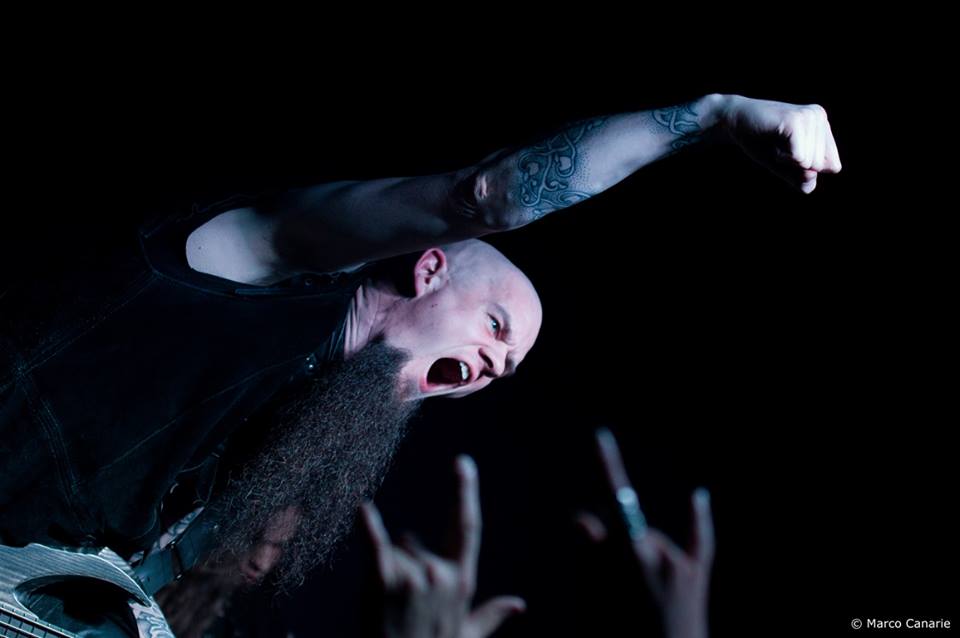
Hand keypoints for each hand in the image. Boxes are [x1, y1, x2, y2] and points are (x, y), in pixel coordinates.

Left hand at [361, 455, 525, 637]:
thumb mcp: (466, 636)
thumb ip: (491, 616)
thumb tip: (519, 606)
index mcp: (461, 581)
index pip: (466, 527)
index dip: (464, 492)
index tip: (462, 463)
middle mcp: (440, 573)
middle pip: (413, 544)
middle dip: (403, 562)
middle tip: (399, 602)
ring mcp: (412, 576)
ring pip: (392, 553)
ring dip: (385, 574)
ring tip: (386, 610)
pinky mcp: (382, 582)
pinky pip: (374, 546)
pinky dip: (368, 526)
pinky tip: (363, 509)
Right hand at [577, 429, 714, 637]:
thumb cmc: (621, 637)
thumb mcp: (593, 605)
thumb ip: (589, 558)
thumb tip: (584, 519)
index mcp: (634, 559)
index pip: (615, 501)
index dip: (607, 465)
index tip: (601, 435)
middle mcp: (663, 554)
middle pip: (624, 532)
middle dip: (608, 546)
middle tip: (602, 592)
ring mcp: (683, 566)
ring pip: (648, 543)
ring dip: (635, 556)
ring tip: (629, 603)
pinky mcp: (696, 578)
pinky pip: (698, 541)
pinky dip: (696, 518)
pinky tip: (697, 495)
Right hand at [720, 94, 841, 193]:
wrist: (732, 121)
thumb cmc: (759, 142)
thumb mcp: (784, 165)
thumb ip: (802, 178)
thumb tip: (811, 175)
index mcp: (823, 126)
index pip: (833, 166)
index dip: (807, 169)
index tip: (788, 153)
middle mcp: (819, 117)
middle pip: (820, 166)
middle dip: (794, 165)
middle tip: (777, 147)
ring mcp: (809, 117)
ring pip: (810, 163)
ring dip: (786, 161)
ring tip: (774, 143)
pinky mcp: (796, 121)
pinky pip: (800, 158)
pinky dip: (782, 159)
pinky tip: (772, 143)